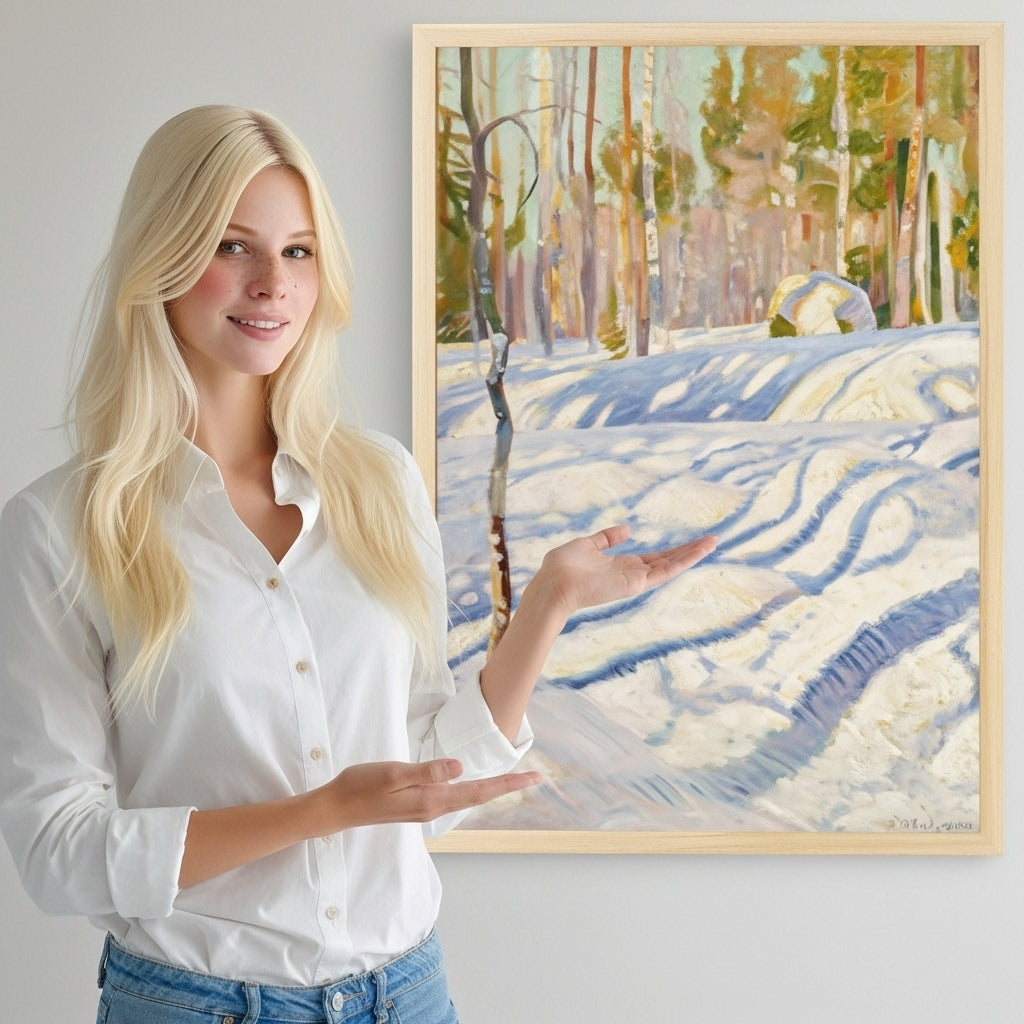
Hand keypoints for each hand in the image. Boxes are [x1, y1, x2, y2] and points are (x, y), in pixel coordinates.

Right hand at [320, 759, 540, 831]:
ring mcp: (425, 807)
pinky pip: (454, 797)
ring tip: (513, 780)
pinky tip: (475, 785)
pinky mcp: (417, 804)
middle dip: (507, 786)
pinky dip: (472, 790)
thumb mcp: (393, 773)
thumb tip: (461, 767)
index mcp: (432, 799)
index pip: (479, 791)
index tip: (533, 778)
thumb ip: (427, 771)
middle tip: (535, 778)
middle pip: (479, 796)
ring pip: (467, 797)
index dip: (507, 783)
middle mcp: (433, 807)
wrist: (337, 808)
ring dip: (491, 789)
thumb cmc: (361, 786)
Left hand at [531, 525, 716, 620]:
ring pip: (672, 565)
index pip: (654, 558)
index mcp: (621, 566)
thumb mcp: (587, 545)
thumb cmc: (562, 567)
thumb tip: (626, 529)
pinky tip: (700, 551)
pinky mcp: (637, 583)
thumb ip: (606, 538)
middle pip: (668, 561)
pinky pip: (666, 571)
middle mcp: (632, 574)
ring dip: (693, 553)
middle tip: (711, 540)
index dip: (672, 550)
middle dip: (689, 551)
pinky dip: (684, 561)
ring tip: (714, 541)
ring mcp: (636, 580)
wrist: (553, 585)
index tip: (691, 542)